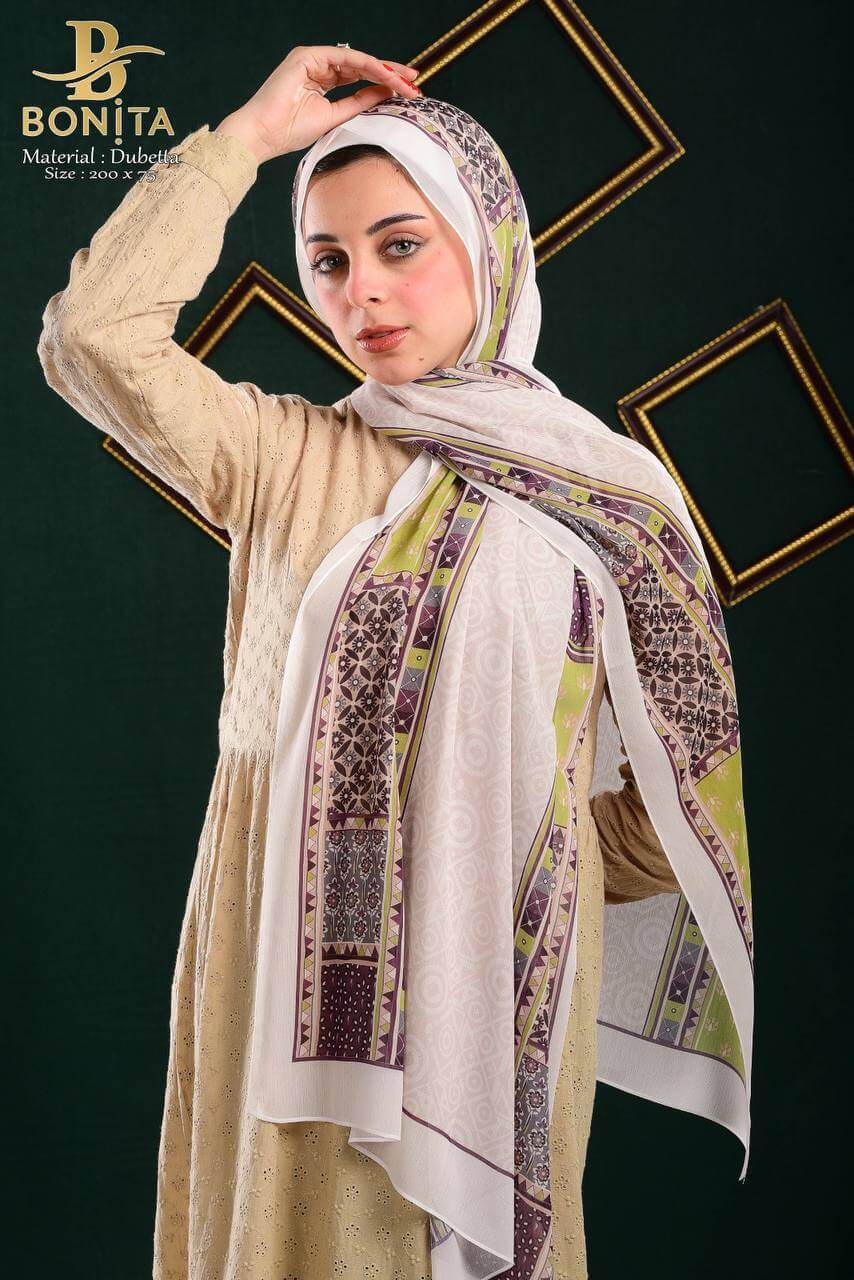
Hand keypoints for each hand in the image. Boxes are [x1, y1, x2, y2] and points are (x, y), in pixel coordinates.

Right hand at [214, 45, 420, 162]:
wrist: (263, 134)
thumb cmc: (290, 132)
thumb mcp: (335, 117)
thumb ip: (358, 103)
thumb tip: (384, 93)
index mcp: (321, 80)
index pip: (359, 77)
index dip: (383, 83)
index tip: (407, 92)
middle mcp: (318, 66)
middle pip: (362, 65)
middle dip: (390, 73)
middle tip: (416, 81)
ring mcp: (312, 58)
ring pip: (357, 60)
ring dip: (384, 70)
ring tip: (406, 82)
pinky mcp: (307, 56)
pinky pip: (346, 58)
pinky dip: (368, 66)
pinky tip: (386, 76)